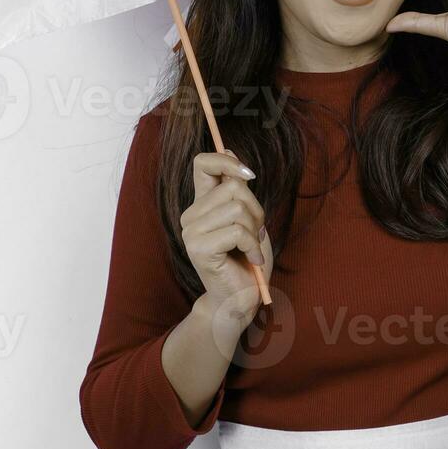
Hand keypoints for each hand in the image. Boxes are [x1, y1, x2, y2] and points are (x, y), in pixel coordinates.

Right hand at [181, 148, 272, 327]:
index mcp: (202, 205)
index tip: (249, 175)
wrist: (241, 300)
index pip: (203, 163)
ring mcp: (191, 233)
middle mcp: (191, 216)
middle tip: (256, 233)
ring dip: (255, 229)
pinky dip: (252, 245)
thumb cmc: (247, 261)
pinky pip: (237, 231)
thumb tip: (228, 148)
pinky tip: (251, 259)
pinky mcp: (199, 249)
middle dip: (256, 209)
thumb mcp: (248, 217)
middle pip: (233, 187)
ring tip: (252, 248)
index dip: (226, 160)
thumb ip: (237, 189)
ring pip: (237, 208)